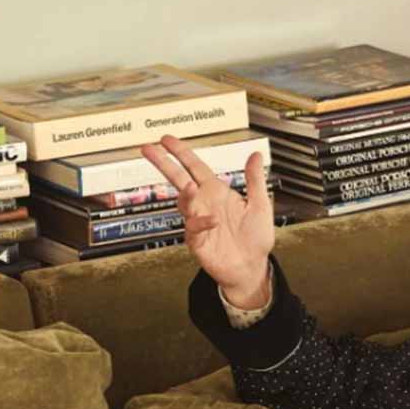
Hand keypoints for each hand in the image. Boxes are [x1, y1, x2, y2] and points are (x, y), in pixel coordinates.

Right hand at [140, 136, 273, 306]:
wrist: (252, 268)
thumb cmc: (255, 239)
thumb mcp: (260, 205)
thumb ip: (255, 180)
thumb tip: (256, 156)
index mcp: (216, 192)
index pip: (194, 166)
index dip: (181, 152)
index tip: (167, 140)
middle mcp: (204, 204)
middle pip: (179, 179)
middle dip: (164, 164)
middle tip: (150, 149)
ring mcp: (198, 222)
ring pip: (184, 203)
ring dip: (186, 194)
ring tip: (189, 186)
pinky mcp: (198, 241)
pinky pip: (194, 229)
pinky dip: (201, 223)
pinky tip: (212, 220)